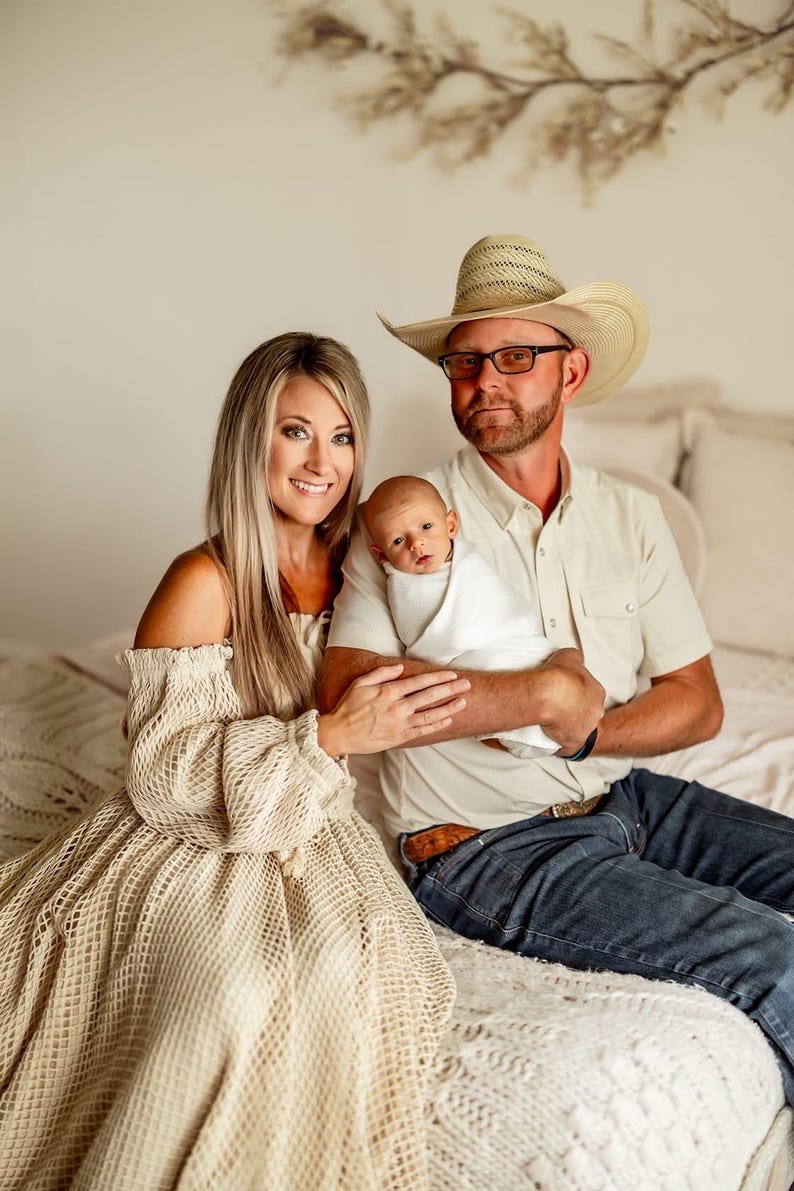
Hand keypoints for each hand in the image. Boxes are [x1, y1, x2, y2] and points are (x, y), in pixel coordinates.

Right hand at [317, 664, 469, 756]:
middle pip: (430, 696)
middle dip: (450, 689)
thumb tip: (400, 668)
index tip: (452, 674)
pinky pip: (423, 731)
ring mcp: (400, 724)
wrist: (339, 733)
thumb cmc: (348, 707)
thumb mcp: (360, 683)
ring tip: (463, 701)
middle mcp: (397, 707)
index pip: (420, 682)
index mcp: (388, 692)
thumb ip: (381, 673)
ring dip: (449, 707)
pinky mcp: (399, 738)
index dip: (438, 677)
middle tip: (466, 684)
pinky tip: (448, 720)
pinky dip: (437, 726)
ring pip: (430, 715)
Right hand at [537, 648, 604, 756]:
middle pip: (585, 713)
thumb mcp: (569, 655)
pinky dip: (559, 742)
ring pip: (577, 729)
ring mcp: (586, 730)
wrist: (545, 695)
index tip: (564, 692)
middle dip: (574, 711)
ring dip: (567, 726)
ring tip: (550, 721)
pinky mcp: (573, 743)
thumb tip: (575, 661)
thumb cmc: (557, 675)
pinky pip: (566, 745)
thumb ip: (576, 659)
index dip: (577, 693)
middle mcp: (596, 712)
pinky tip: (549, 736)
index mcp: (598, 692)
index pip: (590, 694)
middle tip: (557, 707)